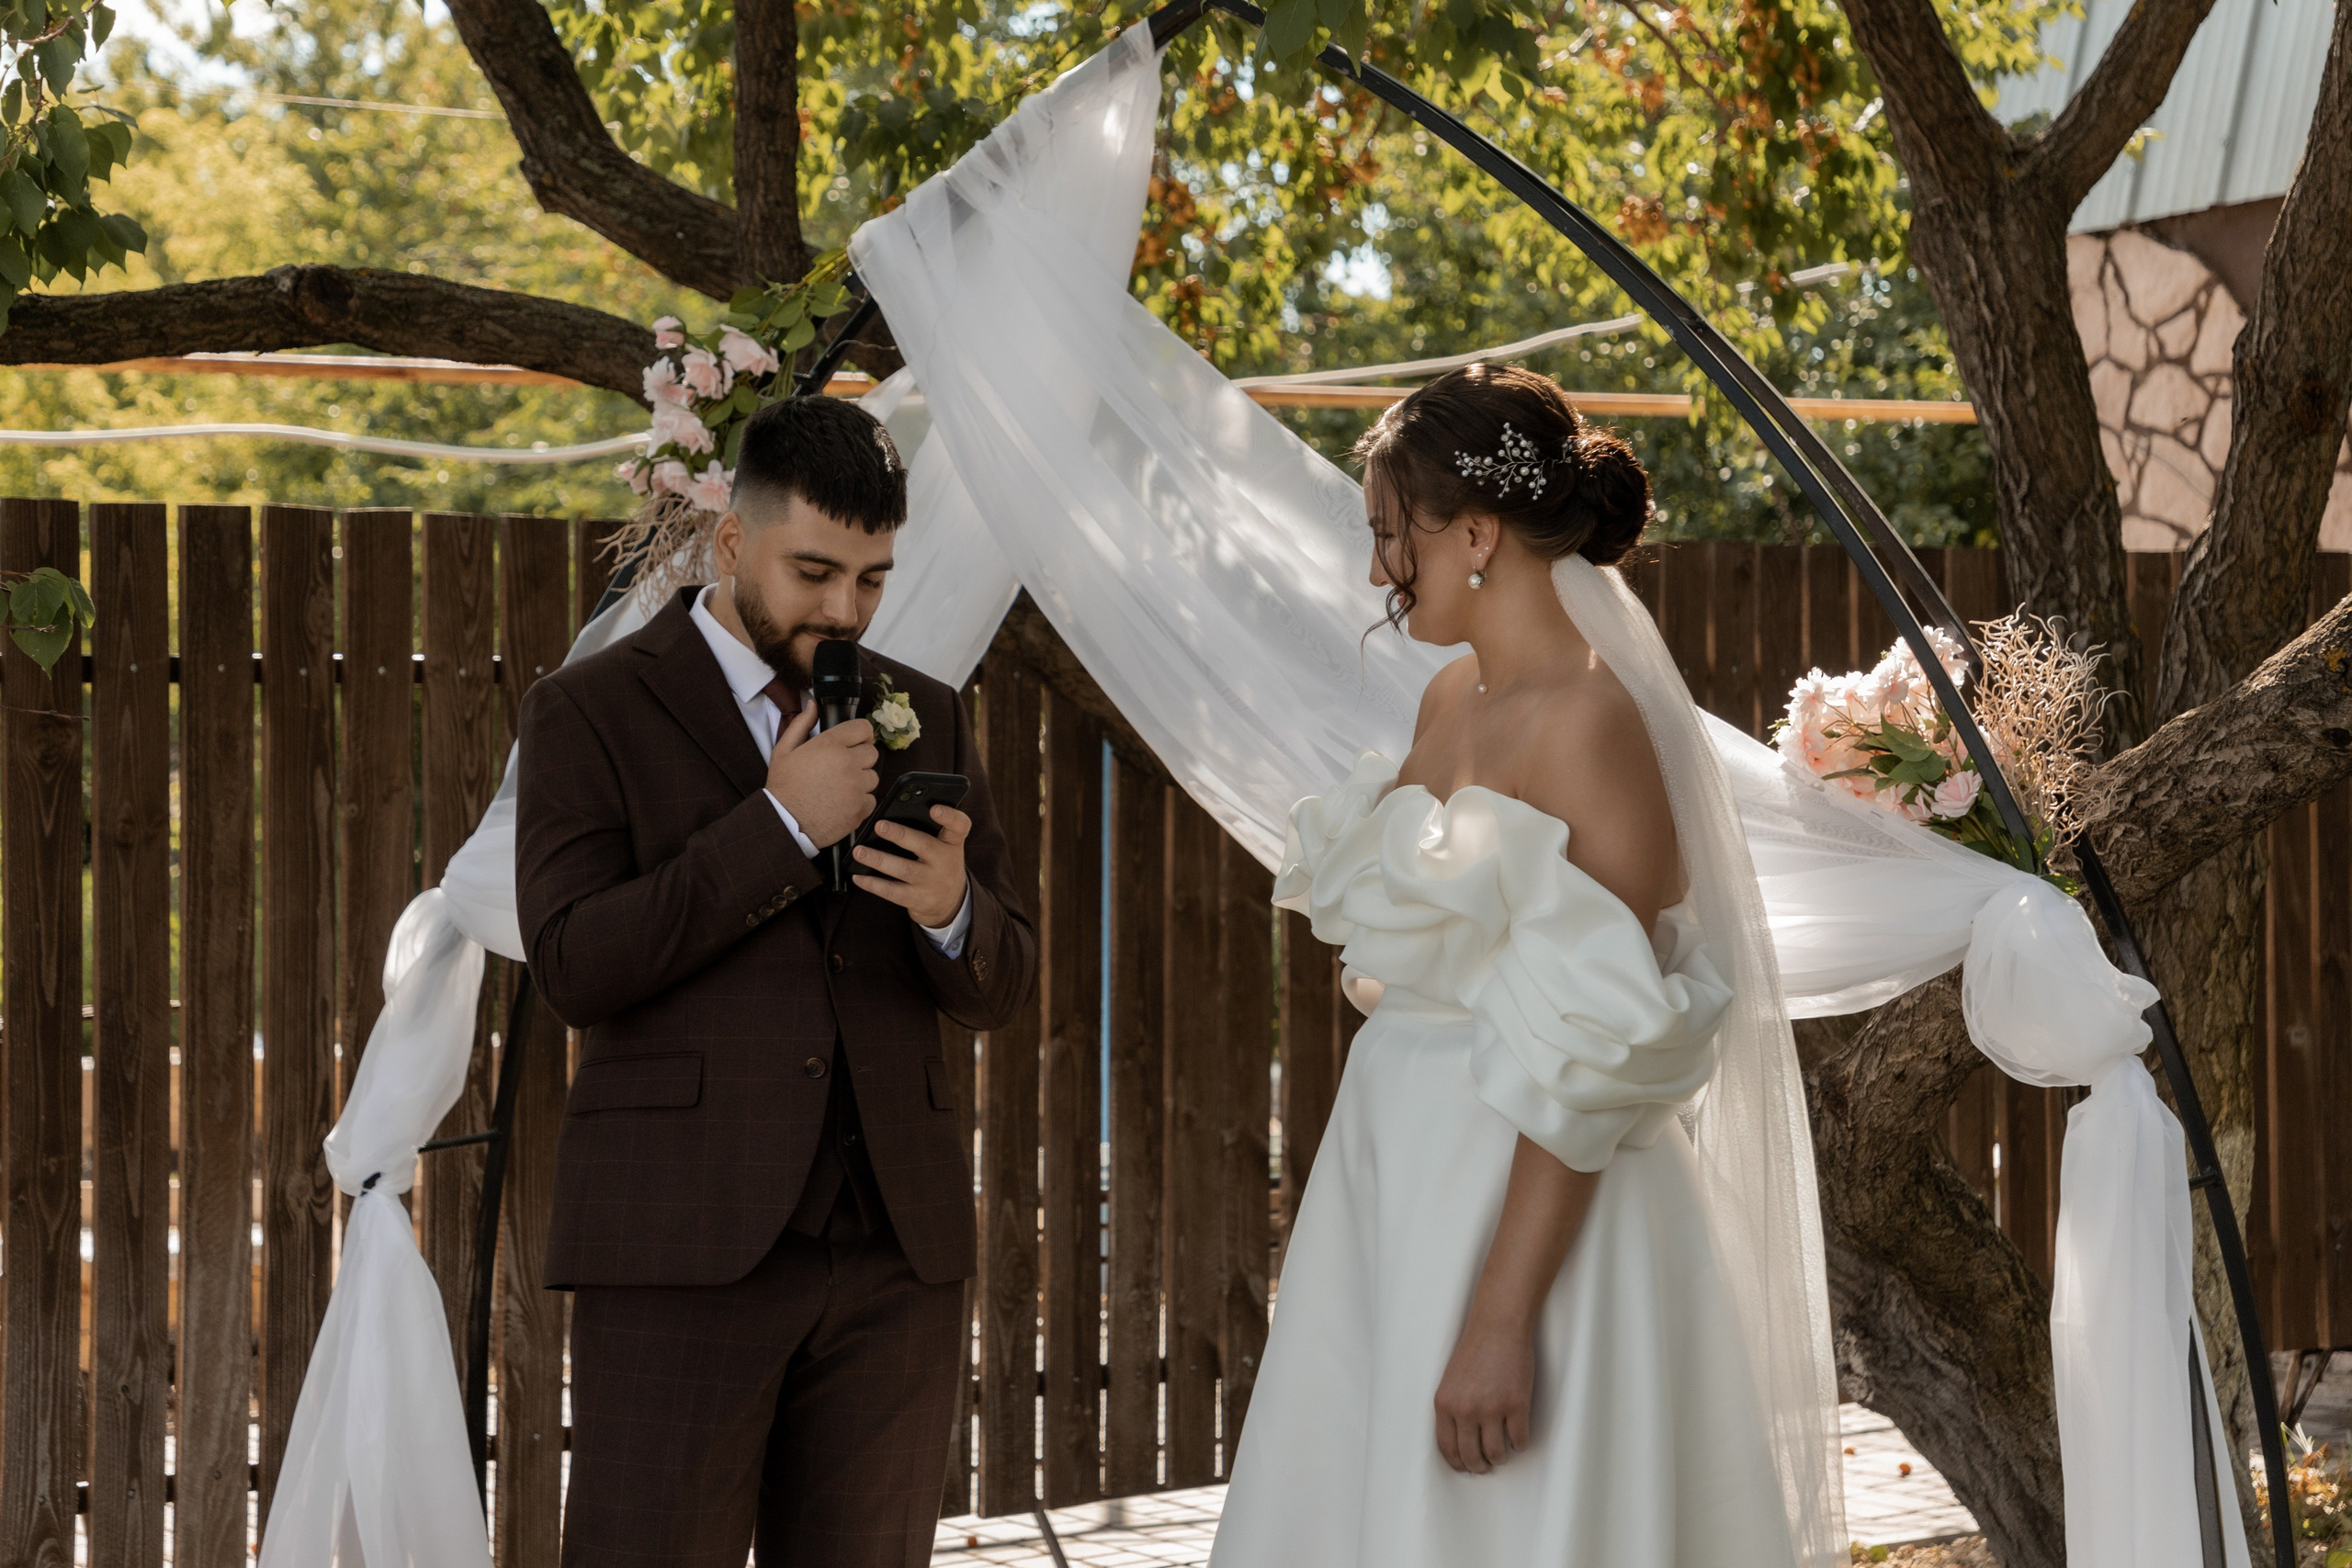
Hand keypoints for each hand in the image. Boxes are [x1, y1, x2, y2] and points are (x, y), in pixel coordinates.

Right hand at [766, 704, 877, 847]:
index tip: (854, 742)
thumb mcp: (784, 750)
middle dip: (859, 758)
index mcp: (830, 745)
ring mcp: (856, 787)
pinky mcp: (861, 808)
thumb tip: (812, 705)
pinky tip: (842, 803)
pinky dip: (860, 801)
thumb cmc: (784, 787)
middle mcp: (847, 763)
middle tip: (841, 768)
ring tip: (839, 787)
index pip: (863, 728)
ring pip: (873, 776)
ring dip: (860, 780)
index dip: (860, 735)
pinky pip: (871, 798)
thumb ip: (801, 724)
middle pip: (872, 752)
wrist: (785, 824)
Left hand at [850, 805, 970, 927]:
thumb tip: (889, 817)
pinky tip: (858, 876)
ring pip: (904, 870)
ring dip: (880, 860)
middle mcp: (946, 862)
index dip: (949, 817)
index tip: (934, 808)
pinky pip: (893, 892)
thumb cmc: (939, 862)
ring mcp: (932, 883)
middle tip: (879, 825)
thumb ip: (927, 829)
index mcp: (952, 842)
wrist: (949, 901)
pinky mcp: (918, 900)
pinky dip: (873, 884)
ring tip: (859, 851)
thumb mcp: (943, 845)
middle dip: (901, 835)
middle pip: (925, 846)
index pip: (960, 826)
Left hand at [1433, 1310, 1534, 1473]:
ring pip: (1495, 1453)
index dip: (1457, 1463)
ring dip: (1499, 1458)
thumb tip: (1460, 1440)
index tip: (1465, 1467)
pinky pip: (1519, 1440)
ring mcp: (1492, 1409)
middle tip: (1486, 1466)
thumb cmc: (1474, 1350)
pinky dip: (1520, 1445)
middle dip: (1479, 1466)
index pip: (1447, 1447)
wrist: (1497, 1327)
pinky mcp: (1517, 1405)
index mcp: (1445, 1404)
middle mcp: (1465, 1410)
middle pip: (1471, 1456)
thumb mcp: (1450, 1381)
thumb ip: (1452, 1409)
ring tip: (1501, 1455)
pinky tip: (1518, 1440)